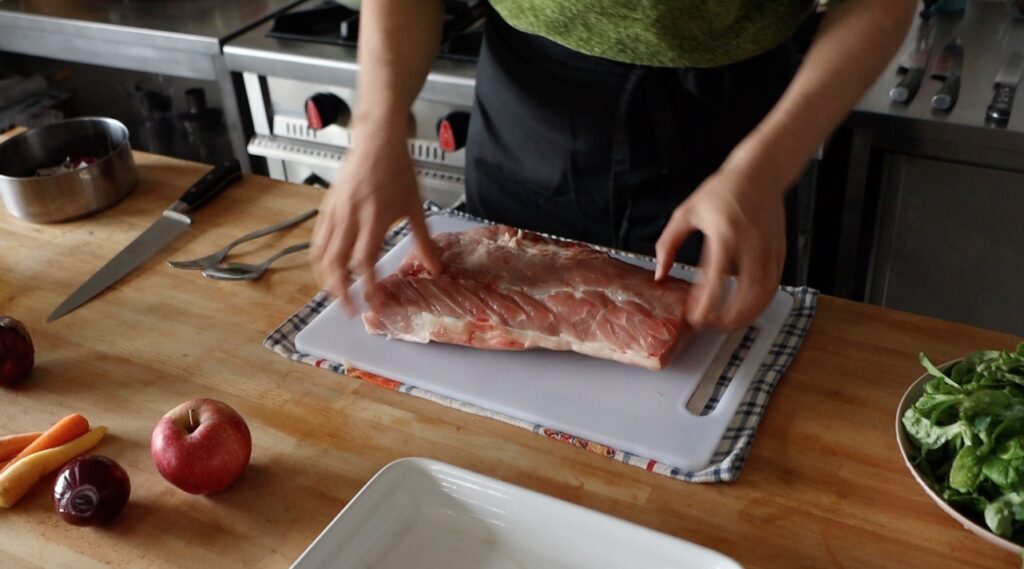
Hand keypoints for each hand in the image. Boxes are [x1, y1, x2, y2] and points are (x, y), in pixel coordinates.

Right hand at [310, 133, 439, 312]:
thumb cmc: (399, 170)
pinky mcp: (327, 207)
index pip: (365, 262)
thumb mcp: (416, 207)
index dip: (368, 286)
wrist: (378, 140)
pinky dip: (320, 259)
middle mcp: (350, 217)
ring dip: (327, 278)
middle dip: (341, 291)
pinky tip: (328, 269)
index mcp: (374, 219)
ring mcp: (335, 212)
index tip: (375, 303)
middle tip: (349, 309)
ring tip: (336, 294)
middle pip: (337, 264)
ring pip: (322, 254)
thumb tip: (436, 269)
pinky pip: (318, 239)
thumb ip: (424, 241)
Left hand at [654, 162, 785, 331]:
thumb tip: (660, 273)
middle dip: (730, 316)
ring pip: (763, 294)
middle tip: (712, 326)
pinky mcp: (780, 252)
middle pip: (746, 294)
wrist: (760, 173)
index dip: (707, 304)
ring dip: (747, 314)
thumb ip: (668, 244)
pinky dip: (761, 302)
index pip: (715, 279)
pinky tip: (747, 309)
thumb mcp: (686, 213)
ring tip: (728, 323)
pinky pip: (774, 285)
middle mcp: (750, 244)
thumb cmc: (722, 191)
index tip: (695, 318)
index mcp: (724, 235)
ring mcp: (769, 250)